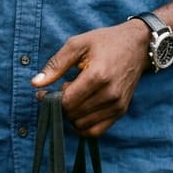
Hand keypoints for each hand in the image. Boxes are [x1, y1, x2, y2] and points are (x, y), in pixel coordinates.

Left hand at [30, 21, 147, 136]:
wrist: (137, 45)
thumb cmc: (105, 41)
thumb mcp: (77, 44)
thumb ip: (55, 64)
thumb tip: (35, 84)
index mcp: (97, 76)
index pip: (67, 102)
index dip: (50, 100)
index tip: (43, 93)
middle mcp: (110, 94)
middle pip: (73, 115)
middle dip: (59, 106)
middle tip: (58, 91)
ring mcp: (117, 105)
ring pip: (83, 126)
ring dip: (71, 115)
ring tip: (72, 96)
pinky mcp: (121, 111)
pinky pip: (96, 131)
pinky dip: (83, 125)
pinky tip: (80, 108)